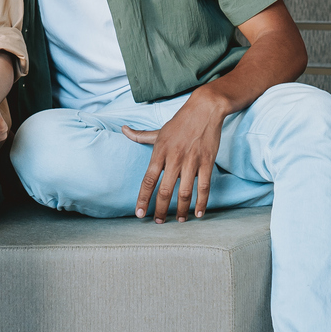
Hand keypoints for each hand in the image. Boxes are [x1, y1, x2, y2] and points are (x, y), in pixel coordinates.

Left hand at [124, 87, 225, 221]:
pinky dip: (202, 202)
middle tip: (158, 221)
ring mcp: (192, 161)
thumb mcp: (159, 130)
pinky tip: (199, 213)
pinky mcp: (207, 162)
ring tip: (179, 220)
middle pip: (165, 190)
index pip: (148, 180)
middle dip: (160, 209)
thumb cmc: (180, 122)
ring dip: (181, 210)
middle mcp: (174, 158)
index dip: (143, 199)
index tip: (139, 213)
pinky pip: (204, 187)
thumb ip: (140, 135)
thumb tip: (123, 130)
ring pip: (185, 192)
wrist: (205, 109)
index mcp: (160, 152)